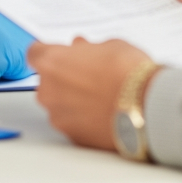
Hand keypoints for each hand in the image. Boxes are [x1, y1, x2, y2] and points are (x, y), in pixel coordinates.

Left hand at [29, 38, 152, 150]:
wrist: (146, 107)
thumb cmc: (127, 71)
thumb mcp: (109, 45)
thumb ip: (87, 48)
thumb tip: (81, 48)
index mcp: (52, 61)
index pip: (35, 53)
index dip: (49, 53)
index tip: (63, 55)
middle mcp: (48, 90)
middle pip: (46, 81)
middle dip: (62, 77)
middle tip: (88, 75)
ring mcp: (58, 116)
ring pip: (57, 103)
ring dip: (70, 99)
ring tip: (99, 97)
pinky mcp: (73, 137)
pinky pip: (71, 123)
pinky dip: (81, 119)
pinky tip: (102, 113)